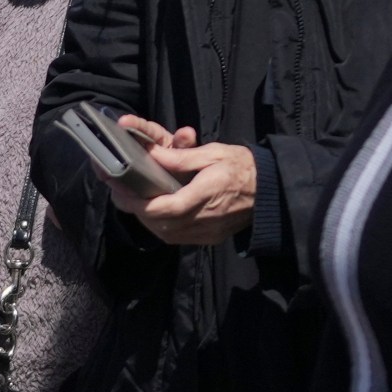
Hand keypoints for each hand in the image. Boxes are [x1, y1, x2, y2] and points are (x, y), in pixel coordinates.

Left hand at [102, 120, 257, 245]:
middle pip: (162, 224)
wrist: (272, 190)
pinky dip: (162, 226)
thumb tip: (151, 155)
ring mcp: (209, 232)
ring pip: (167, 234)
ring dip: (147, 219)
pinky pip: (179, 238)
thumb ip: (181, 157)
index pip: (167, 208)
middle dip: (136, 210)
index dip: (139, 203)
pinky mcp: (211, 238)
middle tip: (119, 192)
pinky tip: (154, 211)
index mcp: (207, 195)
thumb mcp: (213, 153)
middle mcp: (206, 219)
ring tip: (133, 200)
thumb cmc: (242, 166)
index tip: (119, 190)